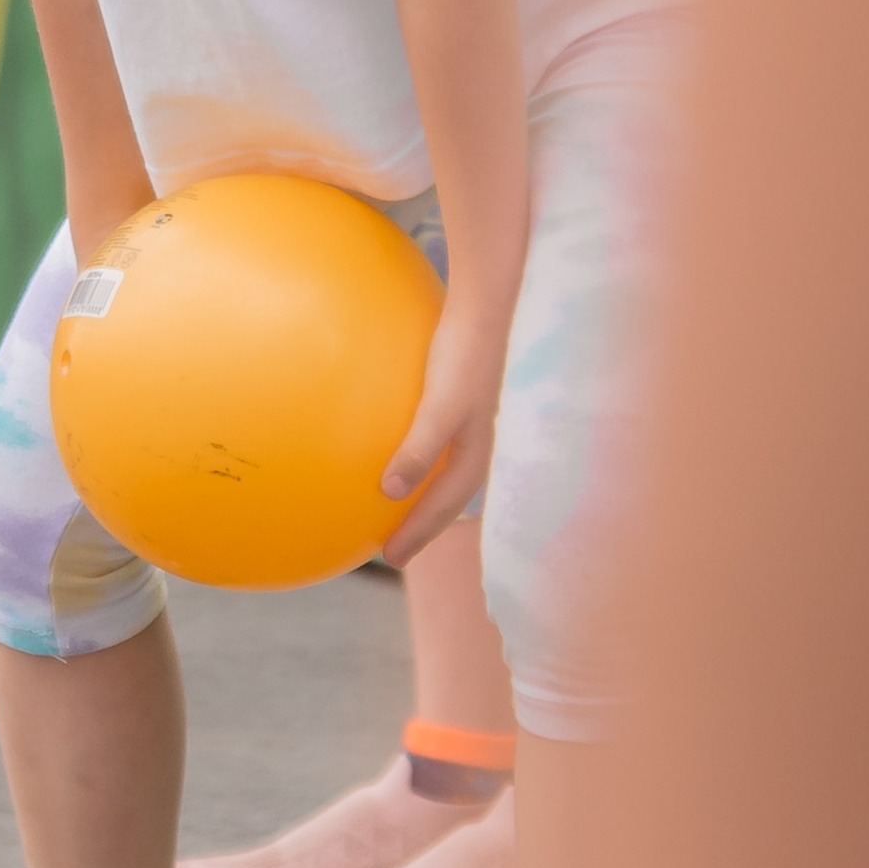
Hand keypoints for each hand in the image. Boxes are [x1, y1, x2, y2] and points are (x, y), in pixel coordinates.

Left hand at [380, 307, 509, 566]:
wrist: (483, 308)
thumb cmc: (462, 357)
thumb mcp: (440, 408)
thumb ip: (419, 450)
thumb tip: (390, 492)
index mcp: (475, 456)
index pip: (444, 508)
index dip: (418, 534)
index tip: (390, 559)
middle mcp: (473, 446)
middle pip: (445, 498)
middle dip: (419, 525)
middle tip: (389, 549)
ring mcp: (465, 424)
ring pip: (440, 473)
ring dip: (418, 495)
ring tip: (391, 508)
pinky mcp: (452, 401)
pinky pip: (429, 442)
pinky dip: (413, 458)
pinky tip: (385, 446)